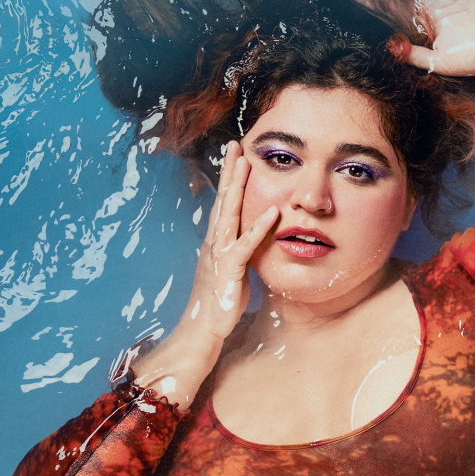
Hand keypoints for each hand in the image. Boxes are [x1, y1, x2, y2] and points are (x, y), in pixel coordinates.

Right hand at [132, 143, 277, 407]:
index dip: (229, 181)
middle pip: (222, 200)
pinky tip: (272, 212)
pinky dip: (258, 228)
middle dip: (229, 172)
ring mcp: (219, 254)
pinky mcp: (229, 270)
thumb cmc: (218, 305)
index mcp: (216, 242)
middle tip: (235, 145)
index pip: (223, 204)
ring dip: (238, 188)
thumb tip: (251, 244)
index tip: (234, 157)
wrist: (201, 331)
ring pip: (229, 214)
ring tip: (246, 164)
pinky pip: (245, 245)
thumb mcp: (232, 273)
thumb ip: (240, 255)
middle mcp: (214, 243)